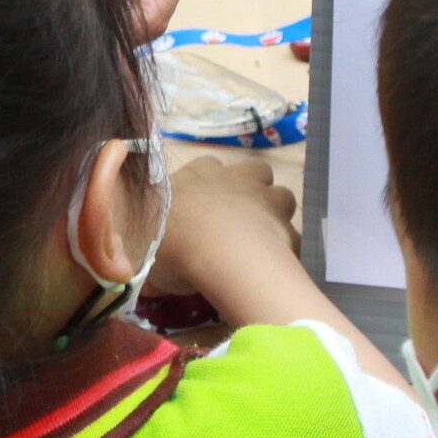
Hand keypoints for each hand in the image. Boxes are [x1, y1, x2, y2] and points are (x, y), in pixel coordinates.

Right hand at [148, 156, 299, 298]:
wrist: (213, 254)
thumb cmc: (169, 244)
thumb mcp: (146, 243)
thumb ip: (154, 248)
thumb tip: (154, 270)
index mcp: (197, 175)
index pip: (207, 167)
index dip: (208, 186)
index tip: (201, 210)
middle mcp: (235, 178)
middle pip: (253, 171)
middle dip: (251, 189)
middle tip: (238, 219)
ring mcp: (266, 199)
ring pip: (281, 195)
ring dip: (274, 212)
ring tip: (261, 239)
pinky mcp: (287, 227)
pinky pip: (291, 235)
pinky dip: (285, 247)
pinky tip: (274, 266)